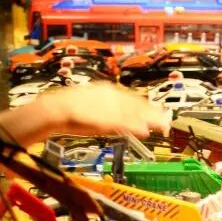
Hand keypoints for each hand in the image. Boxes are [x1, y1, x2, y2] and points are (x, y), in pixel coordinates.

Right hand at [24, 84, 169, 143]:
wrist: (54, 109)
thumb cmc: (71, 110)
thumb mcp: (92, 106)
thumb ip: (109, 110)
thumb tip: (119, 116)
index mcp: (106, 89)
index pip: (132, 98)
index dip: (146, 107)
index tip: (159, 113)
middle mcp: (109, 95)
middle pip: (136, 104)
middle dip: (152, 113)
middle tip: (167, 121)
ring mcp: (107, 106)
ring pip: (133, 113)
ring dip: (148, 119)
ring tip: (162, 126)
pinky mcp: (103, 117)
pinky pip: (122, 122)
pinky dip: (133, 126)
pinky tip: (143, 130)